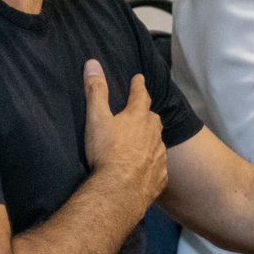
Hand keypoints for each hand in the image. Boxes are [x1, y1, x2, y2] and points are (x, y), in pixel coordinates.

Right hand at [82, 60, 166, 204]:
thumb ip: (96, 91)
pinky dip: (153, 163)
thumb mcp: (96, 119)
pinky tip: (148, 168)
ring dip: (151, 139)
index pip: (141, 94)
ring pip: (158, 141)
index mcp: (139, 116)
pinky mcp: (161, 176)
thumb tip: (93, 64)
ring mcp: (159, 155)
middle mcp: (154, 133)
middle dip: (147, 114)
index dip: (138, 85)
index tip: (139, 78)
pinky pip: (159, 166)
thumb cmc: (107, 152)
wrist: (120, 190)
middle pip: (153, 118)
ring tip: (143, 141)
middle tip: (141, 112)